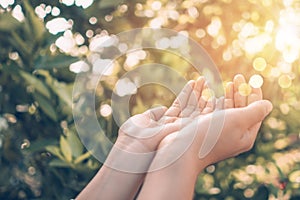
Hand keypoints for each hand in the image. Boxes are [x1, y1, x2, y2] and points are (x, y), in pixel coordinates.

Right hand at [150, 74, 272, 173]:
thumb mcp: (238, 121)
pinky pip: (202, 109)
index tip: (251, 82)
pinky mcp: (196, 127)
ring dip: (222, 94)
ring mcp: (210, 131)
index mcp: (243, 135)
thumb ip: (255, 111)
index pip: (253, 113)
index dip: (254, 96)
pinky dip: (203, 97)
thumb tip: (268, 105)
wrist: (181, 152)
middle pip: (236, 109)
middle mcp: (228, 134)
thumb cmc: (211, 136)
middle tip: (237, 77)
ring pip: (219, 108)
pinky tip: (203, 89)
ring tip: (223, 82)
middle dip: (238, 92)